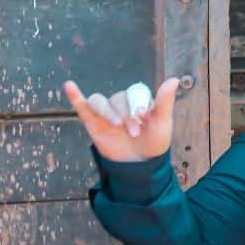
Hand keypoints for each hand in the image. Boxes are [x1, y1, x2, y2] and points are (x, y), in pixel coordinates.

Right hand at [63, 79, 179, 162]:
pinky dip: (75, 96)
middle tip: (134, 132)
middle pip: (117, 98)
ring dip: (107, 111)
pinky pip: (82, 106)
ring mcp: (106, 113)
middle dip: (126, 115)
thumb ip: (165, 102)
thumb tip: (175, 78)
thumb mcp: (162, 123)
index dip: (137, 105)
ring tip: (116, 125)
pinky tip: (69, 86)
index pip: (133, 92)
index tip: (144, 120)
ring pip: (99, 101)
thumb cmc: (153, 143)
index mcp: (137, 100)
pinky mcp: (93, 122)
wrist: (139, 166)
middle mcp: (121, 104)